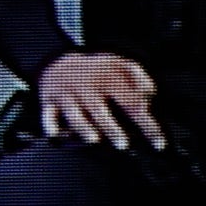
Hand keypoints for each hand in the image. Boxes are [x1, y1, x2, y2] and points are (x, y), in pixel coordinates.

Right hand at [33, 53, 162, 150]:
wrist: (57, 60)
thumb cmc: (97, 71)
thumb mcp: (121, 65)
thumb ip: (140, 78)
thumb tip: (152, 95)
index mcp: (108, 81)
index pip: (132, 104)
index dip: (147, 125)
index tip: (158, 144)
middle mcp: (87, 89)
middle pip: (100, 110)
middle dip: (112, 128)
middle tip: (123, 144)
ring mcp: (66, 96)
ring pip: (74, 114)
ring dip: (83, 127)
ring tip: (94, 139)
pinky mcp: (48, 102)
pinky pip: (47, 115)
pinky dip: (50, 125)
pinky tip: (56, 135)